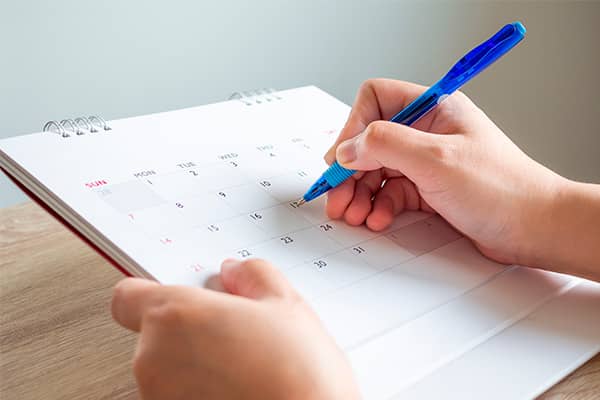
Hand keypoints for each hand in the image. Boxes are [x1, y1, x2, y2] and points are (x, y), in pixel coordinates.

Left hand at [111, 259, 359, 399]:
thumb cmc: (300, 379)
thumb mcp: (287, 306)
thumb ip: (253, 276)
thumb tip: (237, 272)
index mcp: (176, 315)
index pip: (128, 296)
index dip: (152, 291)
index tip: (178, 294)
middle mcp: (154, 359)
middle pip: (156, 332)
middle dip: (191, 329)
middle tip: (236, 330)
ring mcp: (159, 397)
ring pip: (169, 367)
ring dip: (197, 363)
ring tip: (246, 365)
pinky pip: (178, 394)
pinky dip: (201, 391)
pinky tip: (241, 388)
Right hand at [324, 79, 570, 268]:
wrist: (534, 228)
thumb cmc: (501, 188)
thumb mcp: (436, 159)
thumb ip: (385, 145)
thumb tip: (346, 148)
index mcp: (432, 108)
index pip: (375, 100)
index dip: (353, 127)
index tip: (341, 159)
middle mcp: (426, 132)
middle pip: (370, 141)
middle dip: (350, 170)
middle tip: (334, 197)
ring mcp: (427, 162)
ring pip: (377, 171)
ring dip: (359, 193)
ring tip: (352, 214)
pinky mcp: (429, 189)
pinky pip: (391, 193)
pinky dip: (379, 207)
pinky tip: (378, 220)